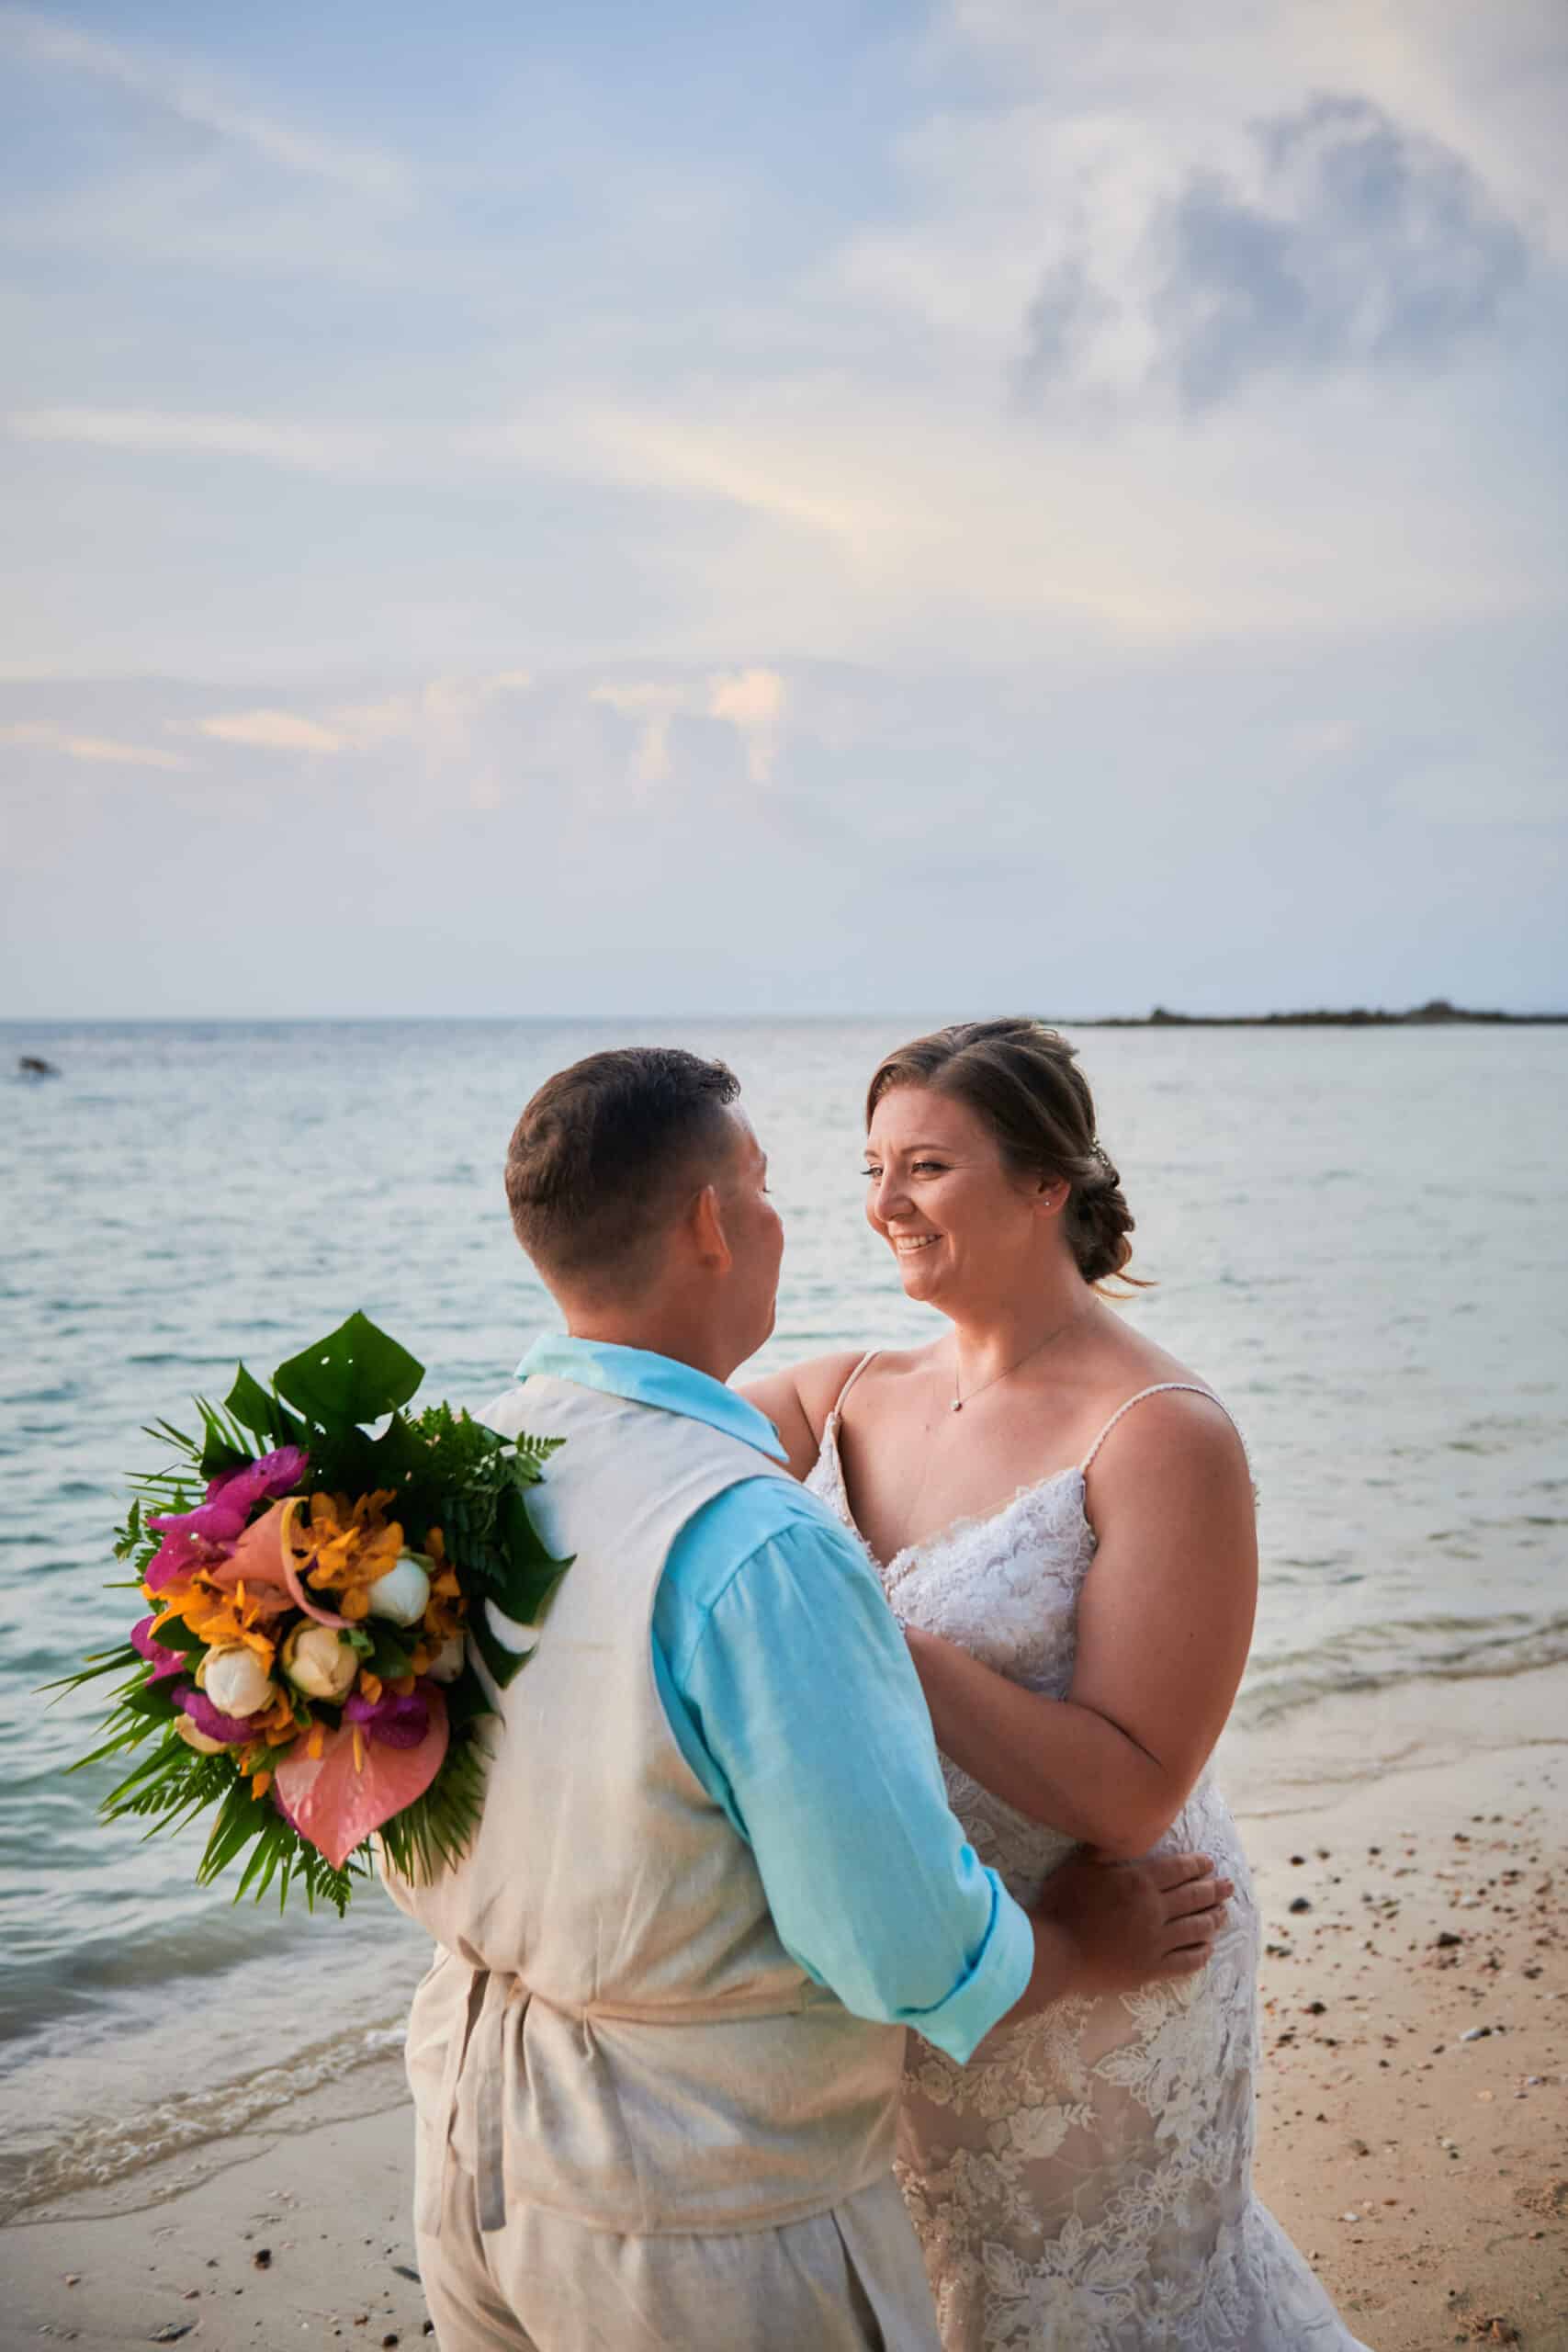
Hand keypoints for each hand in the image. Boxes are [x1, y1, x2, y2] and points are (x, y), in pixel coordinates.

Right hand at [1034, 1848, 1232, 1996]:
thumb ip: (1104, 1852)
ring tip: (1224, 1914)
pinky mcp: (1151, 1969)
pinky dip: (1200, 1953)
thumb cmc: (1062, 1905)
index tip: (1210, 1864)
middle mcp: (1154, 1909)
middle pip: (1193, 1897)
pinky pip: (1185, 1961)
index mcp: (1139, 1881)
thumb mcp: (1081, 1867)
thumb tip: (1120, 1834)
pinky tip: (1208, 1949)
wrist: (1055, 1953)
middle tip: (1229, 1886)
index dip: (1197, 1865)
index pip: (1178, 1869)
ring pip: (1195, 1928)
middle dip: (1214, 1890)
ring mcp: (1155, 1942)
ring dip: (1213, 1919)